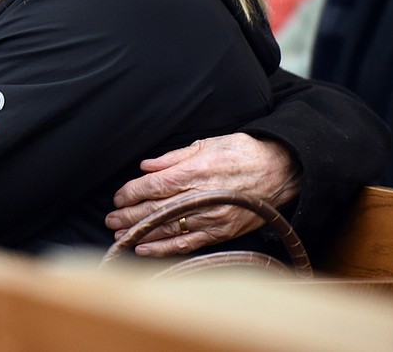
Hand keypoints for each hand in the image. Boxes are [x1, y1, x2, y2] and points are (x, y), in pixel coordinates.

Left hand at [105, 133, 300, 255]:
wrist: (281, 171)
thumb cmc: (243, 152)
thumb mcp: (207, 144)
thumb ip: (173, 157)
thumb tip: (146, 166)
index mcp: (194, 172)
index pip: (153, 186)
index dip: (132, 193)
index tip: (118, 198)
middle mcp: (200, 196)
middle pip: (156, 209)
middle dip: (129, 216)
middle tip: (110, 220)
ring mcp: (211, 217)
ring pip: (168, 229)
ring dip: (141, 234)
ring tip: (120, 235)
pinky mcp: (221, 232)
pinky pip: (188, 243)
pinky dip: (164, 248)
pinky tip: (145, 249)